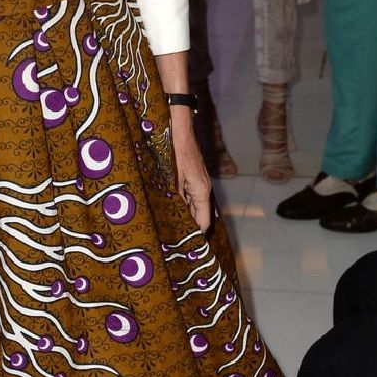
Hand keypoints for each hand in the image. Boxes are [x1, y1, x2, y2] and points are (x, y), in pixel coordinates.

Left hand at [170, 111, 211, 231]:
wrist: (180, 130)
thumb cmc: (176, 152)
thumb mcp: (172, 178)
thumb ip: (175, 198)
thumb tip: (174, 217)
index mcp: (201, 192)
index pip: (203, 222)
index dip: (196, 235)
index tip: (185, 247)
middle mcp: (204, 190)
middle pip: (200, 216)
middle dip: (190, 228)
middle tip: (176, 241)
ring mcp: (200, 183)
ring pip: (195, 207)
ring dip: (186, 217)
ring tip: (172, 229)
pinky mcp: (194, 178)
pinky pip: (191, 197)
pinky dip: (184, 206)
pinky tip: (172, 209)